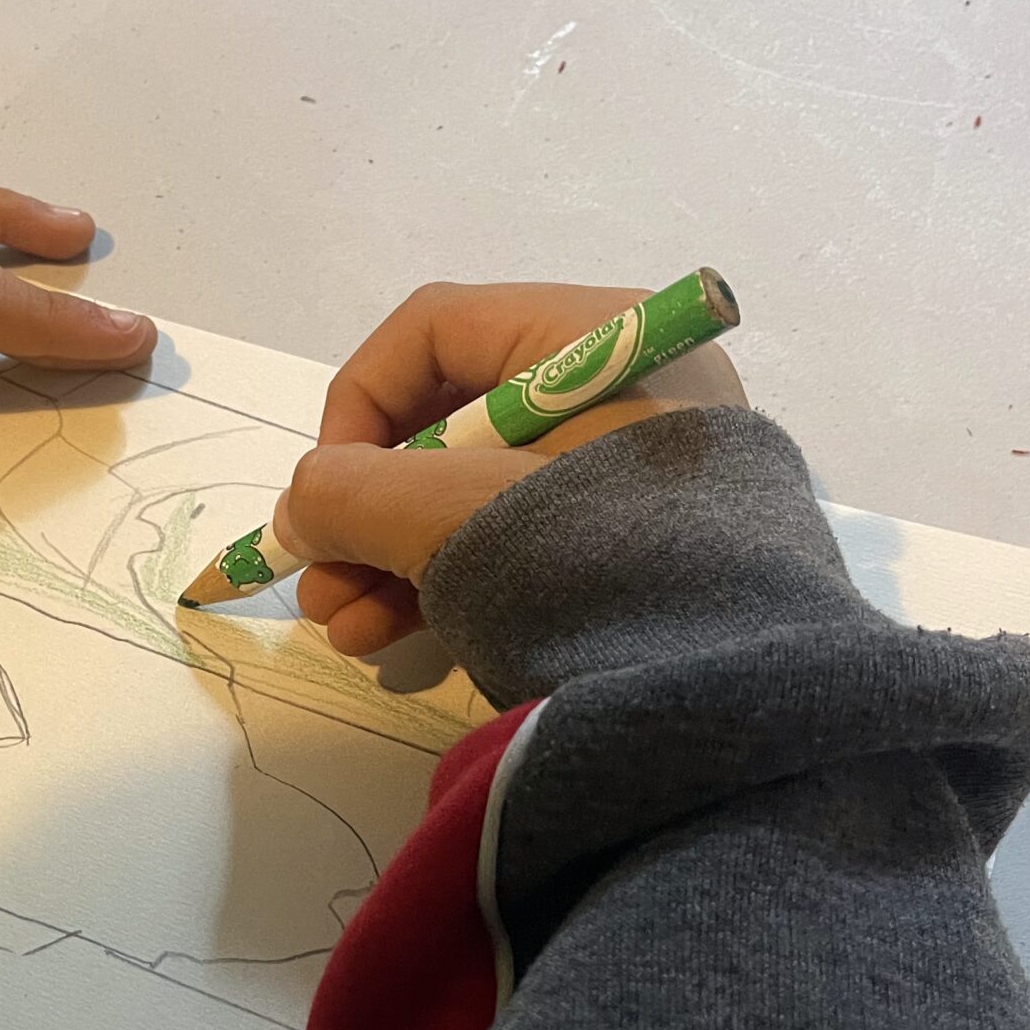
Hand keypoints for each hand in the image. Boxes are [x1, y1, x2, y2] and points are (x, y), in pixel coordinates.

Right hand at [277, 281, 746, 655]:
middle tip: (316, 577)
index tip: (321, 490)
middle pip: (448, 423)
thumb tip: (298, 510)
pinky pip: (515, 545)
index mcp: (598, 341)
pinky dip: (445, 583)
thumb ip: (350, 497)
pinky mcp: (628, 553)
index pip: (437, 334)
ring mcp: (627, 478)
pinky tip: (383, 636)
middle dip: (365, 507)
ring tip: (341, 625)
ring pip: (474, 496)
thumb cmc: (588, 565)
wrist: (730, 695)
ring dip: (389, 557)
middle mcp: (620, 393)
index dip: (357, 405)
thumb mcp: (450, 516)